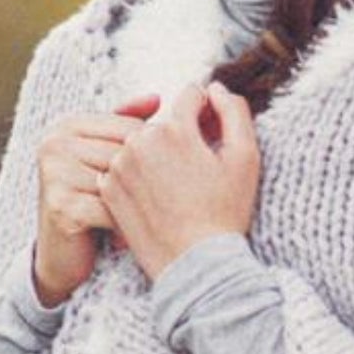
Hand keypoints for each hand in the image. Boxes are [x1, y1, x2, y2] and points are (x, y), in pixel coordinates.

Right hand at [30, 94, 159, 307]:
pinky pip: (113, 210)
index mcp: (69, 126)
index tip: (171, 181)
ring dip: (140, 208)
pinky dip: (126, 228)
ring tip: (142, 224)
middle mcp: (55, 143)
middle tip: (162, 207)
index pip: (133, 129)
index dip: (158, 156)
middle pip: (129, 155)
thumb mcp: (107, 162)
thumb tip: (156, 97)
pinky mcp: (60, 205)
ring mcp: (55, 173)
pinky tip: (126, 240)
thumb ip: (126, 127)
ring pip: (124, 183)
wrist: (59, 257)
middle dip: (152, 184)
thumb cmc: (91, 204)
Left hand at [101, 82, 260, 282]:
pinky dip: (141, 178)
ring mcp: (118, 167)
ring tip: (179, 189)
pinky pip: (126, 170)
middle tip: (199, 170)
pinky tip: (159, 200)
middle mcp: (138, 142)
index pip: (190, 97)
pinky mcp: (108, 190)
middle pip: (164, 122)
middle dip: (182, 136)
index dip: (208, 113)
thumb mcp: (246, 157)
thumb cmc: (226, 212)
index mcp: (173, 128)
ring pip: (143, 145)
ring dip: (159, 156)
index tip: (215, 138)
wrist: (195, 264)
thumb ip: (234, 112)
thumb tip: (215, 89)